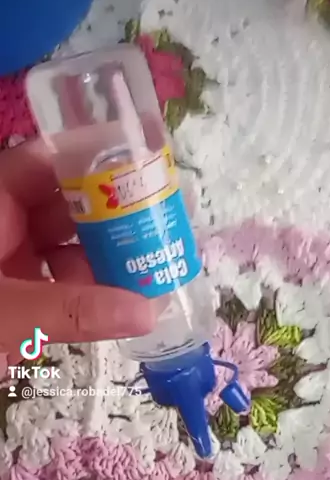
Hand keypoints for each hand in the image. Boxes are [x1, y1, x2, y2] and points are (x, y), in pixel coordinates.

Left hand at [0, 140, 155, 370]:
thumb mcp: (2, 315)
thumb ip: (72, 312)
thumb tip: (148, 311)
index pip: (45, 163)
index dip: (96, 163)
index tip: (148, 175)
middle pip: (65, 207)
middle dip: (113, 223)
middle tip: (163, 237)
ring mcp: (3, 262)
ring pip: (64, 250)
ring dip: (104, 266)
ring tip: (150, 280)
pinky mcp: (9, 298)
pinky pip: (55, 287)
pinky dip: (84, 297)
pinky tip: (117, 309)